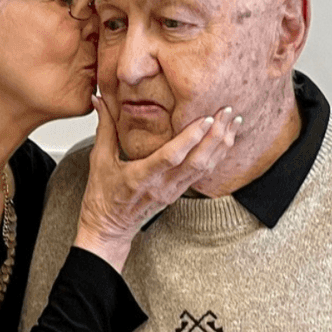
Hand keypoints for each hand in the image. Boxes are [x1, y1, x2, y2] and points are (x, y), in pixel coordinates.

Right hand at [75, 97, 238, 270]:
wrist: (109, 229)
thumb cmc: (102, 198)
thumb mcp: (99, 161)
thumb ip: (104, 129)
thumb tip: (100, 101)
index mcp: (140, 177)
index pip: (171, 157)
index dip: (190, 138)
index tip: (205, 119)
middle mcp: (161, 186)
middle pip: (196, 161)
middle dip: (215, 135)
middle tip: (226, 111)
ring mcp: (172, 191)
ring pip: (204, 167)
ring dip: (221, 144)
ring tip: (232, 121)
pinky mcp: (178, 193)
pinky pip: (202, 174)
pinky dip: (216, 156)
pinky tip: (225, 141)